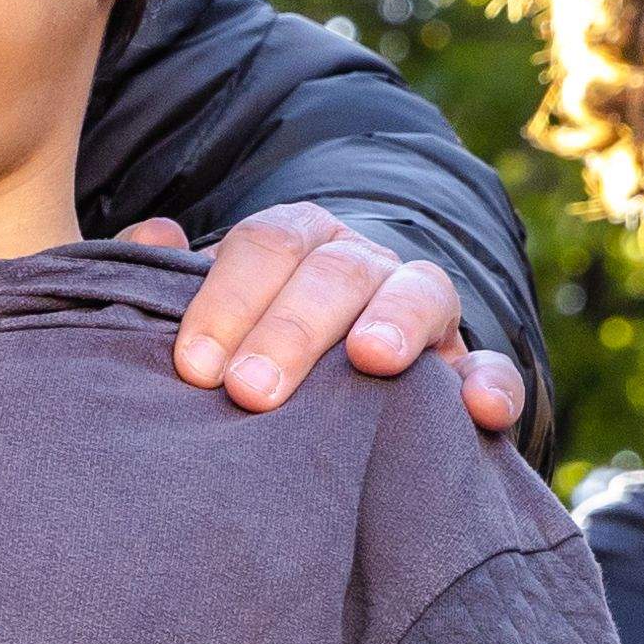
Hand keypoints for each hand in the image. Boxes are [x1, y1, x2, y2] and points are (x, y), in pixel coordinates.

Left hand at [144, 208, 525, 433]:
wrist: (315, 390)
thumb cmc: (243, 346)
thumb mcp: (203, 311)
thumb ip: (167, 277)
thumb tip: (152, 233)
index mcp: (296, 240)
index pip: (264, 245)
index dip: (226, 300)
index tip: (194, 367)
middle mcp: (362, 263)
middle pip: (334, 272)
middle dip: (292, 329)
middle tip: (250, 392)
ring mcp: (421, 309)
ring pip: (421, 292)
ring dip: (396, 323)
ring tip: (370, 360)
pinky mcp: (464, 367)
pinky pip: (490, 364)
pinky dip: (492, 383)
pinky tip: (479, 410)